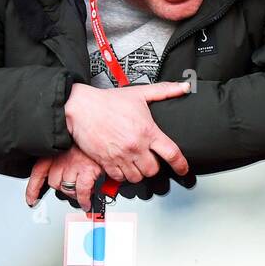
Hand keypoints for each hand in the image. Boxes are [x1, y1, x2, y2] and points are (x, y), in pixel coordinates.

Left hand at [26, 144, 101, 210]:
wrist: (103, 135)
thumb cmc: (88, 145)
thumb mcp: (70, 149)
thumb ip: (62, 162)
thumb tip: (59, 180)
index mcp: (55, 152)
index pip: (38, 172)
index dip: (33, 189)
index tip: (31, 200)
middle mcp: (62, 158)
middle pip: (54, 183)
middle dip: (63, 188)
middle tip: (73, 186)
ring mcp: (74, 165)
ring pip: (67, 189)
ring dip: (75, 193)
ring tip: (83, 190)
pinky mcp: (87, 171)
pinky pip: (81, 192)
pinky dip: (84, 200)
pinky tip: (86, 202)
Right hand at [63, 80, 191, 186]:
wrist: (81, 107)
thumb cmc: (108, 101)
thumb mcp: (139, 93)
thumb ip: (164, 91)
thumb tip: (183, 87)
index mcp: (147, 131)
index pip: (172, 154)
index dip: (181, 165)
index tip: (183, 169)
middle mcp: (135, 146)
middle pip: (153, 170)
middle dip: (154, 166)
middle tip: (149, 159)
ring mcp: (121, 156)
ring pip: (137, 177)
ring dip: (138, 172)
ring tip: (136, 163)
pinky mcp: (106, 162)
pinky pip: (120, 178)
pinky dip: (123, 175)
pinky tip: (123, 166)